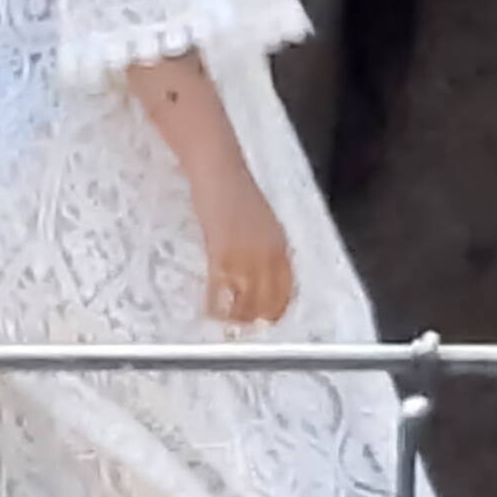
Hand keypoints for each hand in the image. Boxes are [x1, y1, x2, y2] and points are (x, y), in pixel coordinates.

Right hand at [192, 164, 294, 325]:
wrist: (219, 170)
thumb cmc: (235, 191)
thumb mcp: (260, 222)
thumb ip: (264, 246)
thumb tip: (259, 272)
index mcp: (281, 245)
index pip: (286, 288)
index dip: (276, 309)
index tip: (265, 320)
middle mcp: (268, 253)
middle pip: (268, 300)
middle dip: (254, 318)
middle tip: (240, 327)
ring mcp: (246, 254)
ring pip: (246, 300)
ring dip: (234, 316)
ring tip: (223, 321)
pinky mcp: (222, 252)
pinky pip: (221, 289)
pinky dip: (215, 304)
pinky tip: (209, 309)